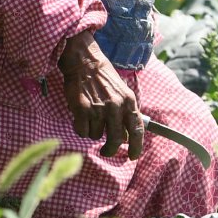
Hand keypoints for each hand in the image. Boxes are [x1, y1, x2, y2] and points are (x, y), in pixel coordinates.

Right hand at [58, 31, 143, 160]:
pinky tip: (80, 117)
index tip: (133, 156)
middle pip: (115, 140)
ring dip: (92, 131)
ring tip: (90, 116)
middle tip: (106, 151)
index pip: (137, 130)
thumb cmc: (103, 76)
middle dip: (110, 149)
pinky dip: (81, 128)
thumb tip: (126, 137)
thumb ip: (125, 113)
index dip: (136, 146)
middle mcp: (115, 106)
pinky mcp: (82, 109)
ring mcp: (98, 109)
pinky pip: (82, 131)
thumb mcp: (122, 92)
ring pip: (96, 136)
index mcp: (128, 101)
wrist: (84, 61)